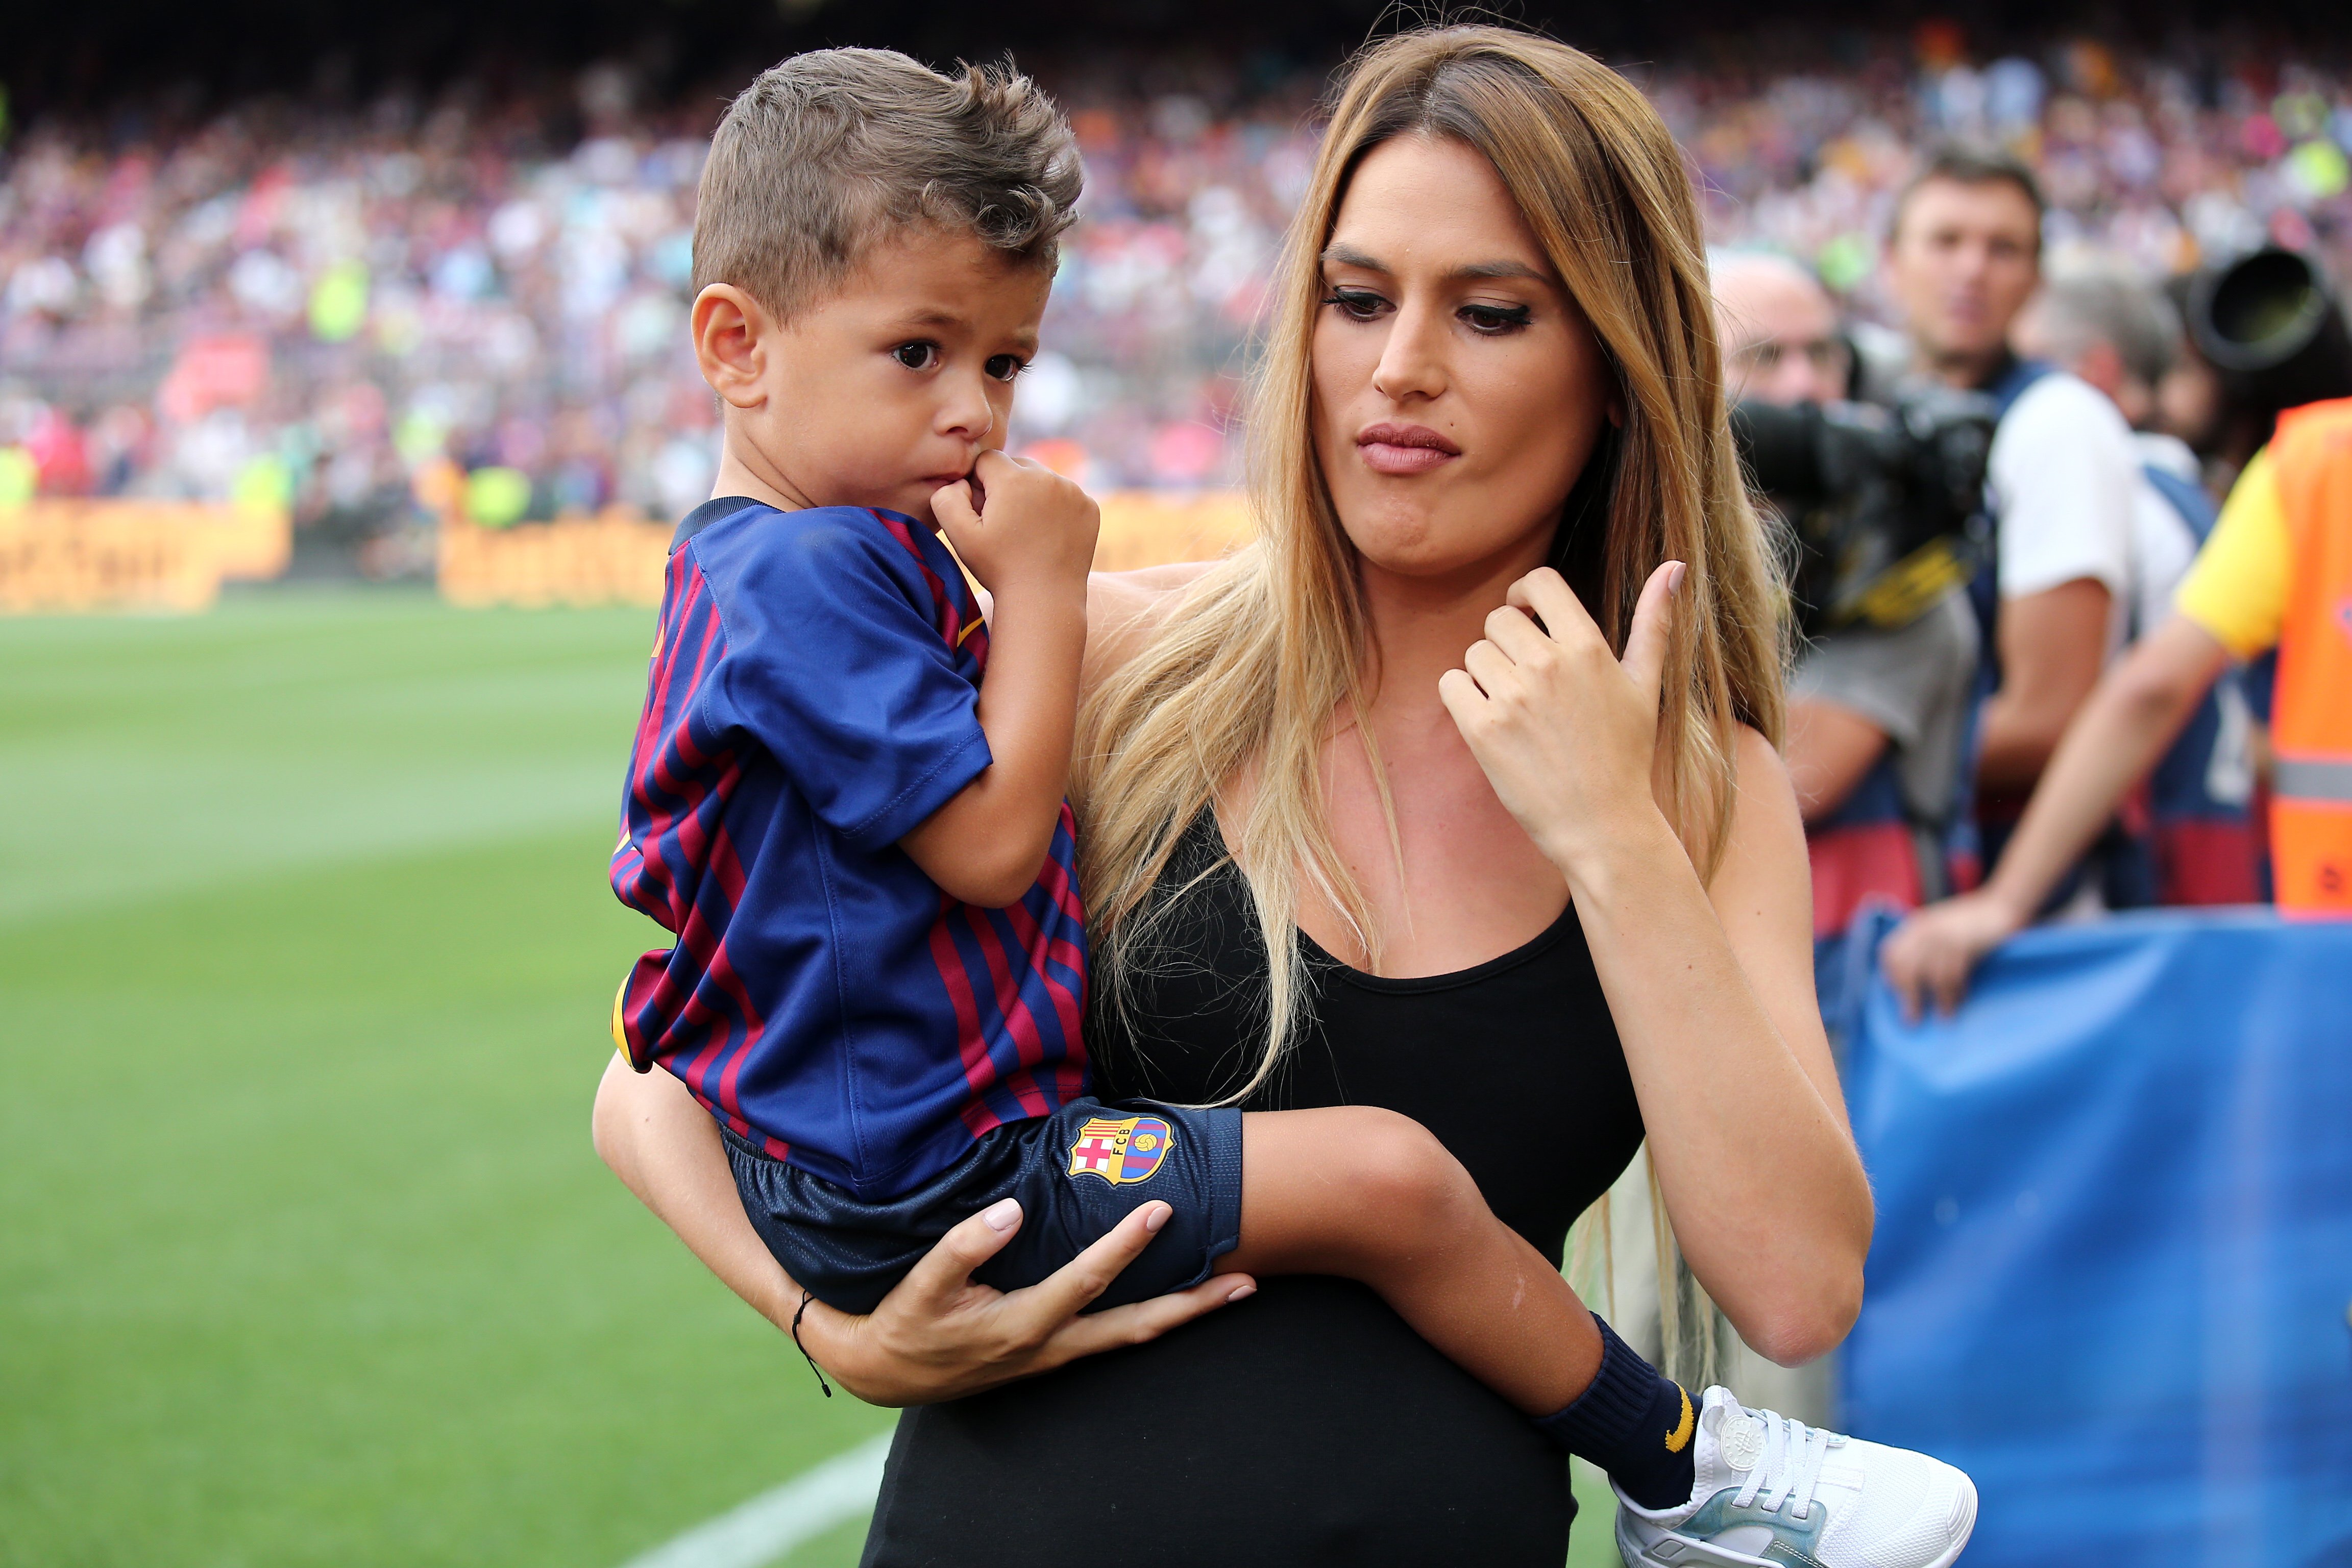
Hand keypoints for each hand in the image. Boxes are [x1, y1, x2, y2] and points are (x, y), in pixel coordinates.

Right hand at [797, 1197, 1256, 1405]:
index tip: (1160, 1209)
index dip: (1125, 1246)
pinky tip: (1175, 1295)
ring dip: (1184, 1314)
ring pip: (1133, 1336)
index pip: (1086, 1281)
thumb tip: (1011, 1210)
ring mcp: (1057, 1356)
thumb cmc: (907, 1323)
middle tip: (1246, 1281)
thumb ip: (964, 1246)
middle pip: (1136, 1328)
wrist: (887, 1372)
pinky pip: (1115, 1336)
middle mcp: (1051, 1347)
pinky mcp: (1055, 1353)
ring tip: (1233, 1287)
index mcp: (1022, 1326)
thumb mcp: (921, 1284)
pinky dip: (1153, 1316)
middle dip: (1193, 1306)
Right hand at [932, 450, 1098, 600]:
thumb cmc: (998, 568)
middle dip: (1006, 487)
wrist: (1044, 600)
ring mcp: (1073, 492)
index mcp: (1014, 479)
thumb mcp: (959, 535)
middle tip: (1004, 524)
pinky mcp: (1089, 507)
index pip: (987, 460)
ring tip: (1025, 531)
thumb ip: (946, 498)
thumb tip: (961, 482)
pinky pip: (1065, 495)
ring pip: (1042, 480)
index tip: (983, 512)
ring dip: (1031, 496)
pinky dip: (1055, 508)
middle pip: (1017, 466)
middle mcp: (1047, 477)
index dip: (979, 484)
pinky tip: (1047, 535)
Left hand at [1437, 561, 1683, 882]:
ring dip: (1485, 675)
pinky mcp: (1482, 729)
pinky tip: (1490, 721)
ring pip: (1473, 653)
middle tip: (1525, 681)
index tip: (1525, 616)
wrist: (1602, 826)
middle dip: (1506, 644)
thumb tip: (1675, 566)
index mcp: (1587, 646)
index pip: (1539, 582)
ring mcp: (1513, 696)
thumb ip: (1655, 622)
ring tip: (1515, 709)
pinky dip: (1462, 698)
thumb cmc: (1625, 756)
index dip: (1524, 594)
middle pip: (1498, 619)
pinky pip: (1450, 684)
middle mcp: (1548, 664)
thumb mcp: (1645, 686)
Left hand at [1878, 889, 2027, 1021]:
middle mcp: (1925, 929)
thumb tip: (1912, 981)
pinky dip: (1954, 993)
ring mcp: (1945, 935)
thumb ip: (1924, 947)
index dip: (1892, 976)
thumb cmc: (1971, 922)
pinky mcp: (1965, 942)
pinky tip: (1957, 1003)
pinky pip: (1954, 974)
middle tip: (1913, 1018)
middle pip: (1906, 967)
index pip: (1890, 953)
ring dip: (1936, 1000)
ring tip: (1944, 1016)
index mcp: (1916, 926)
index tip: (1897, 996)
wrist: (2002, 904)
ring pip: (1931, 975)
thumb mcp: (1941, 929)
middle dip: (1908, 995)